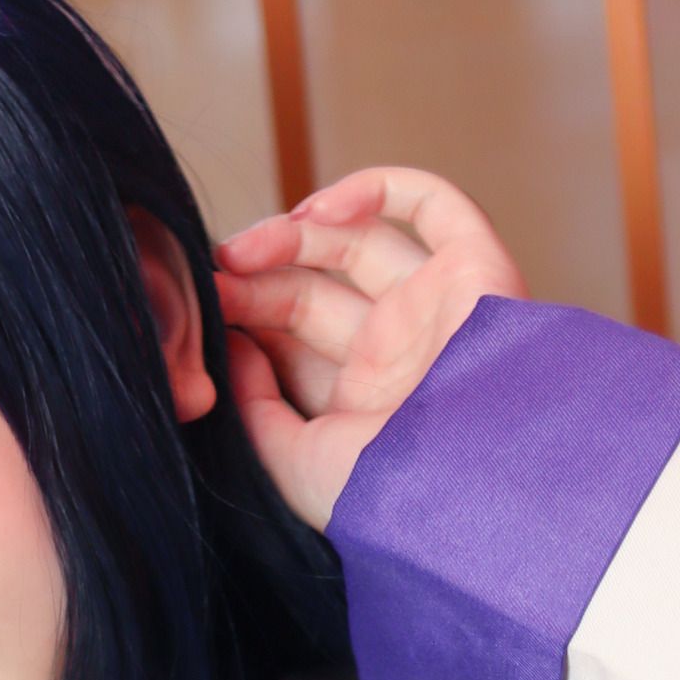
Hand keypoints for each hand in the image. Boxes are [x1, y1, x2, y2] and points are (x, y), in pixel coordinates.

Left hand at [213, 166, 526, 530]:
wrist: (472, 479)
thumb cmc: (388, 490)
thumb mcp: (295, 465)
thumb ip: (255, 411)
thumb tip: (231, 348)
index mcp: (360, 405)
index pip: (294, 344)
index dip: (247, 320)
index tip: (205, 317)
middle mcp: (398, 354)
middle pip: (314, 292)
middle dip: (259, 281)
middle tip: (215, 280)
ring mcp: (435, 308)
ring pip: (357, 242)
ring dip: (295, 233)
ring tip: (244, 250)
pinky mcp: (475, 268)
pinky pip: (429, 204)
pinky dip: (375, 189)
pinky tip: (319, 211)